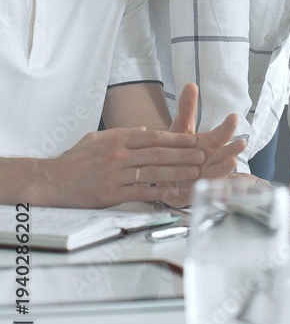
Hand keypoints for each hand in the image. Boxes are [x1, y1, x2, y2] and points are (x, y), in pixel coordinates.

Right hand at [38, 84, 242, 206]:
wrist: (52, 180)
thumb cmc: (75, 160)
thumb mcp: (98, 138)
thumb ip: (124, 134)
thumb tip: (146, 130)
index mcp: (117, 138)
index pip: (153, 136)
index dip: (176, 139)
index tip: (194, 140)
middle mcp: (118, 154)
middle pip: (158, 153)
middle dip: (184, 154)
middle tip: (204, 155)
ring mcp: (115, 174)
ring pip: (153, 171)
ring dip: (178, 172)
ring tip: (196, 171)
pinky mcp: (111, 193)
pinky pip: (140, 192)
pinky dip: (159, 192)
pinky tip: (174, 192)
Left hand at [158, 82, 244, 205]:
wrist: (161, 175)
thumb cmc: (175, 150)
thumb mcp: (179, 128)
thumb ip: (187, 109)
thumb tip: (191, 84)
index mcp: (208, 144)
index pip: (221, 134)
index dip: (227, 126)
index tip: (233, 116)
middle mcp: (211, 160)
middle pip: (225, 153)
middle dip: (233, 148)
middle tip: (242, 142)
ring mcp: (206, 176)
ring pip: (219, 172)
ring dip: (226, 167)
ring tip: (233, 161)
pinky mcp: (197, 191)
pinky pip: (204, 190)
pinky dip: (211, 187)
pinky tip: (219, 186)